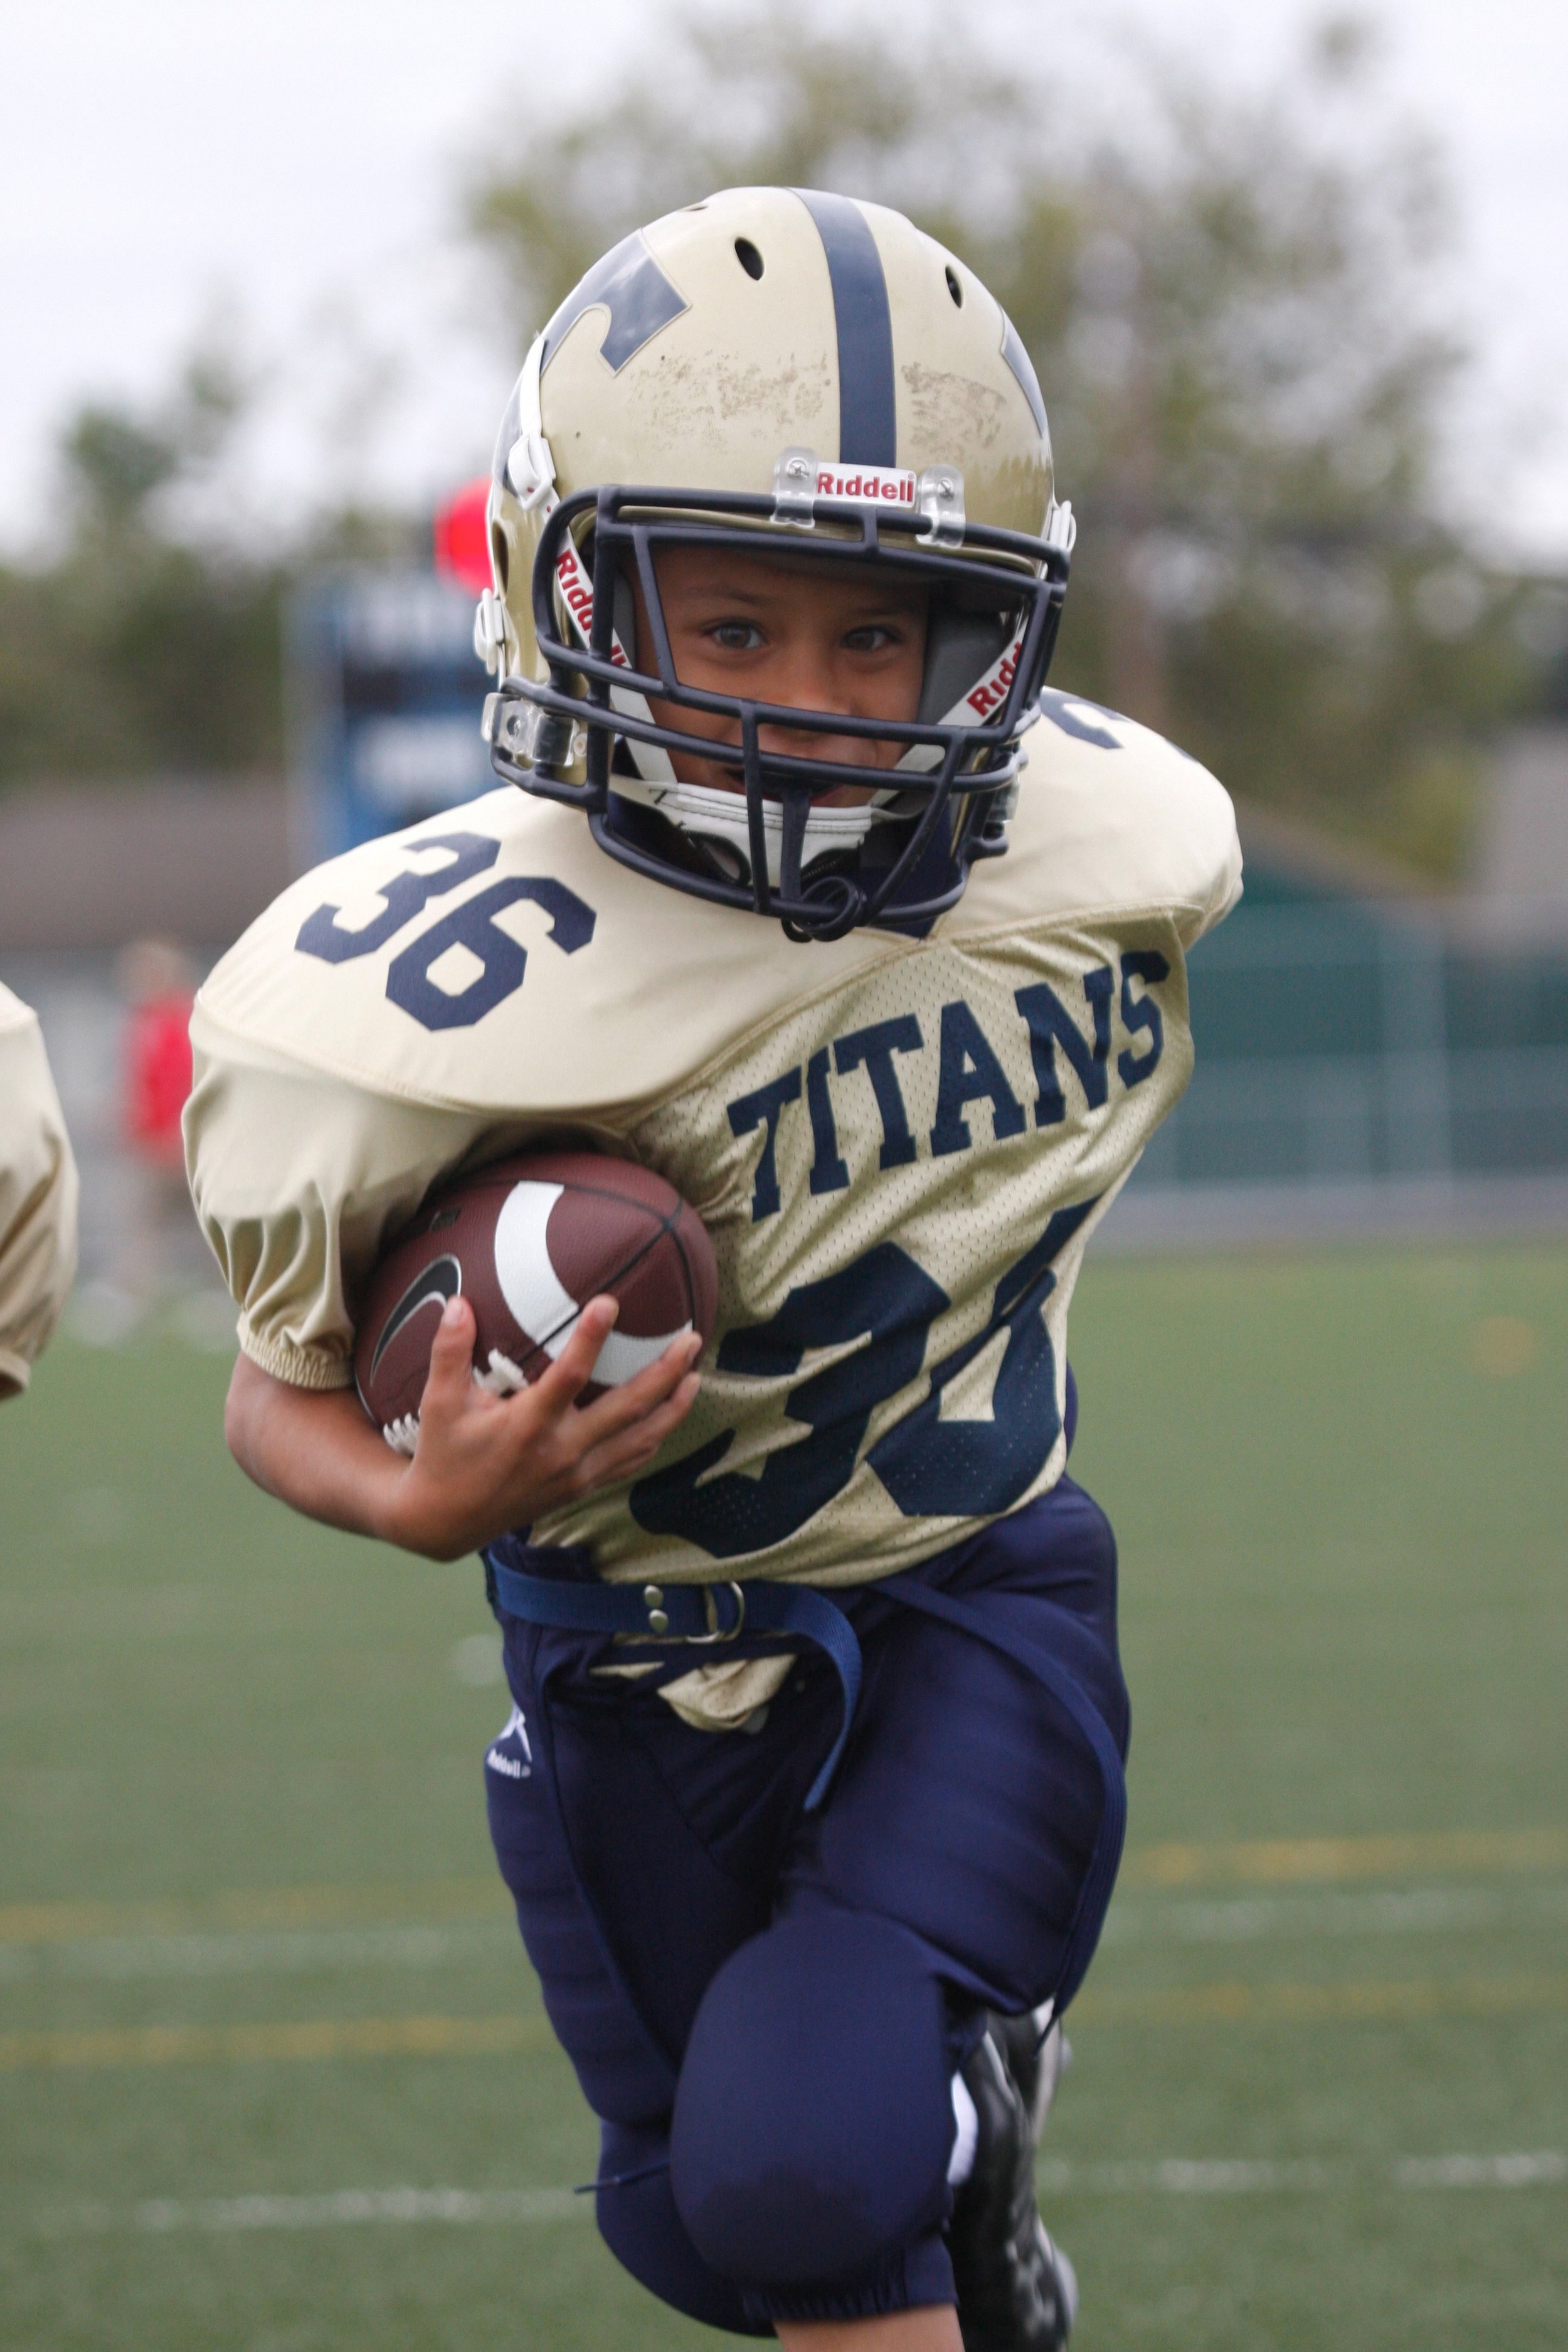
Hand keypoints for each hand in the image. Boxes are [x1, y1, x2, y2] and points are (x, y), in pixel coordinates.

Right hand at [381, 1294, 701, 1559]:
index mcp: (527, 1426)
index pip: (568, 1378)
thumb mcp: (439, 1403)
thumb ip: (449, 1352)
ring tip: (696, 1374)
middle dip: (665, 1373)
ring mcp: (577, 1474)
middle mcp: (561, 1452)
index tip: (609, 1302)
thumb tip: (459, 1302)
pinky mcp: (582, 1487)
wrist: (445, 1522)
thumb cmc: (444, 1455)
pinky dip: (655, 1438)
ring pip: (640, 1440)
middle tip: (691, 1339)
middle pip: (627, 1409)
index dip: (590, 1339)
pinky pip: (630, 1462)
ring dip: (673, 1407)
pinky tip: (670, 1415)